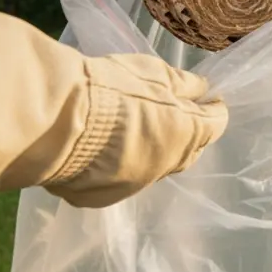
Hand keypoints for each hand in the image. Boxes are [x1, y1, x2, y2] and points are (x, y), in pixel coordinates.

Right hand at [41, 54, 227, 208]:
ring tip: (134, 129)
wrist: (55, 123)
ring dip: (152, 150)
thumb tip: (203, 90)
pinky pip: (120, 181)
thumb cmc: (111, 90)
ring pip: (154, 167)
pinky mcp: (101, 197)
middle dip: (187, 131)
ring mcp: (134, 185)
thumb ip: (185, 85)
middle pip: (188, 149)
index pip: (216, 123)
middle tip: (172, 111)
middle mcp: (167, 165)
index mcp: (187, 134)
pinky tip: (103, 150)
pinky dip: (119, 166)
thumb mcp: (154, 74)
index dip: (213, 107)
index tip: (206, 97)